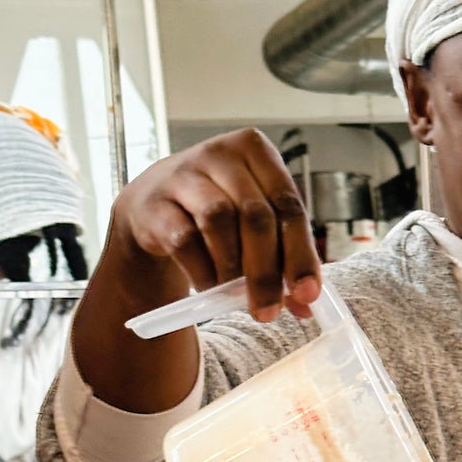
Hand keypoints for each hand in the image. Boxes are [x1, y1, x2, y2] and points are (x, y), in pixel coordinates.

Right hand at [109, 128, 319, 320]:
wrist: (154, 205)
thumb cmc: (219, 210)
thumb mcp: (255, 223)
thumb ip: (284, 258)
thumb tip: (306, 305)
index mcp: (256, 151)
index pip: (289, 205)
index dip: (301, 254)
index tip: (307, 295)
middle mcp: (220, 154)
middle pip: (256, 216)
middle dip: (266, 272)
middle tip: (268, 311)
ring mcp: (183, 174)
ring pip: (219, 222)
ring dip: (232, 269)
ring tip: (235, 295)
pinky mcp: (154, 202)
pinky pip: (184, 240)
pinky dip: (202, 271)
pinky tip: (209, 286)